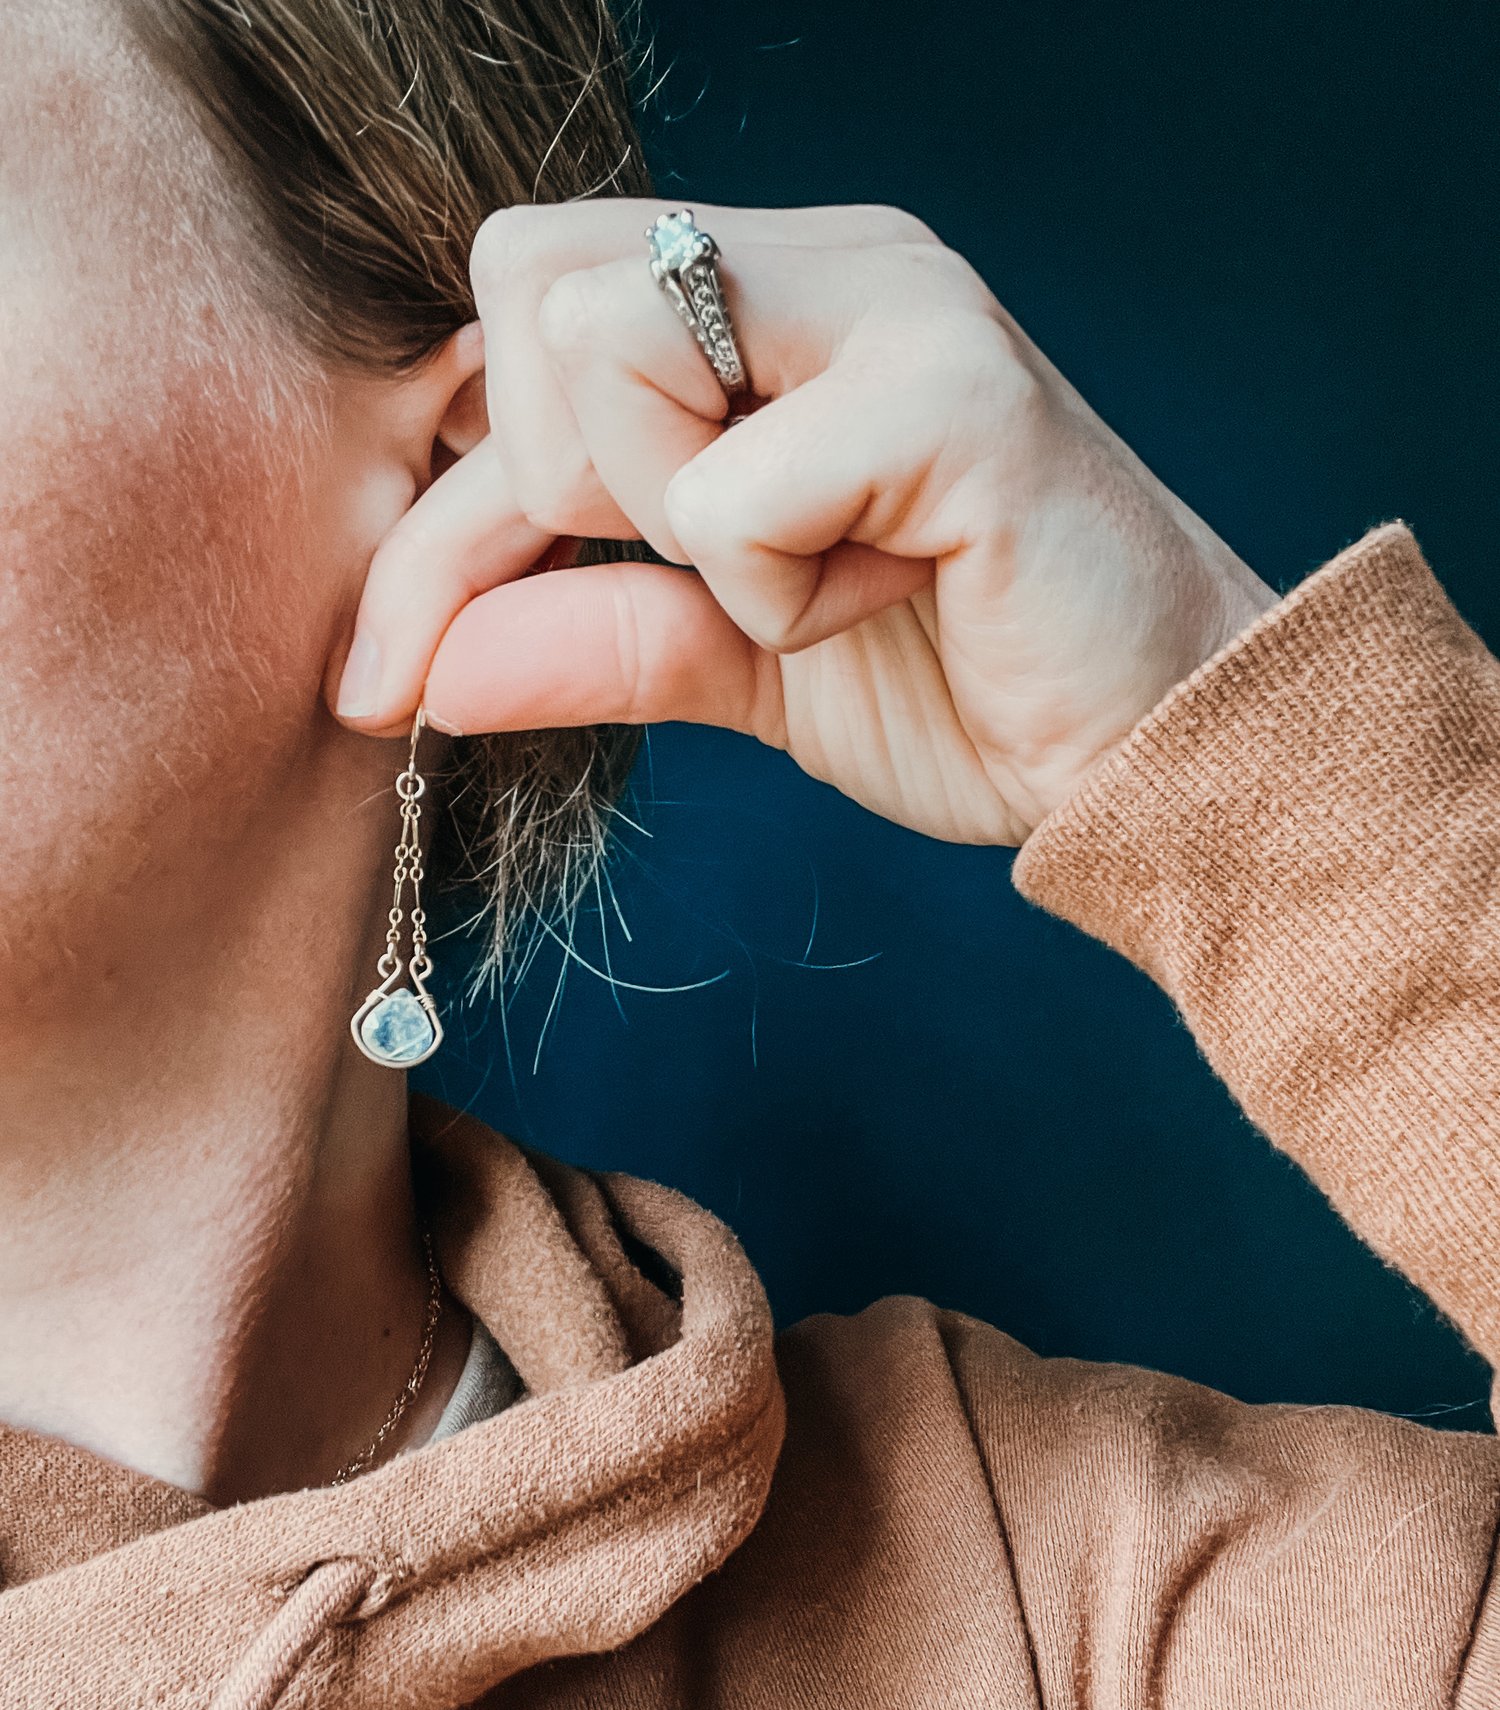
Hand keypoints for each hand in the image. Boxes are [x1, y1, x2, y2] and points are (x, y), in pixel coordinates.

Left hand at [333, 200, 1275, 845]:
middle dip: (553, 493)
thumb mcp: (739, 661)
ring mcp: (897, 304)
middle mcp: (828, 261)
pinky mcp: (956, 393)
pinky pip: (738, 489)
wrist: (1151, 757)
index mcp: (769, 300)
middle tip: (701, 582)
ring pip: (610, 347)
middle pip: (530, 285)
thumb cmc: (965, 687)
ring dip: (687, 532)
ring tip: (826, 582)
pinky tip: (896, 598)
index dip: (439, 514)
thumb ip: (594, 633)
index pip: (519, 325)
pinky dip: (782, 596)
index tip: (389, 679)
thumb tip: (424, 677)